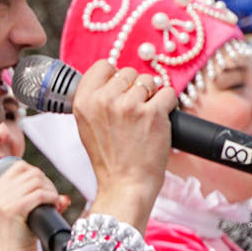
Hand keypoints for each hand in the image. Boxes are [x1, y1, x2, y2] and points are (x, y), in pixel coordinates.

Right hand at [0, 159, 69, 250]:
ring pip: (36, 181)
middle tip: (52, 198)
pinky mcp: (13, 210)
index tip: (44, 188)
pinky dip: (51, 198)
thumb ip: (37, 202)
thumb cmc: (17, 240)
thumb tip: (64, 198)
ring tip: (53, 203)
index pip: (19, 167)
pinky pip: (39, 194)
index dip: (37, 174)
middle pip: (30, 173)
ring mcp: (3, 201)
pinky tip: (53, 206)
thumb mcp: (22, 216)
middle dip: (47, 183)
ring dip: (51, 190)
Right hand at [74, 60, 174, 231]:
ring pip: (149, 81)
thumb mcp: (87, 127)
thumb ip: (95, 100)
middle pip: (128, 72)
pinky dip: (168, 106)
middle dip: (134, 88)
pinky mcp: (153, 113)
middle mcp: (103, 101)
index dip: (114, 77)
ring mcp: (129, 106)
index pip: (103, 66)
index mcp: (83, 102)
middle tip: (132, 112)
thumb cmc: (109, 158)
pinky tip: (158, 121)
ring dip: (152, 97)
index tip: (119, 90)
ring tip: (144, 119)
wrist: (125, 184)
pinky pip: (168, 93)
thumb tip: (112, 78)